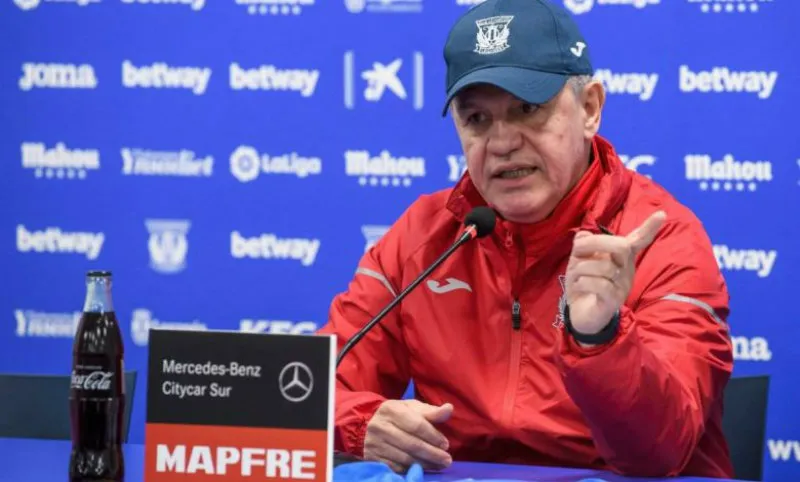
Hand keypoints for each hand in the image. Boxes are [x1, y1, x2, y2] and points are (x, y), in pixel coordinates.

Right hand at [363, 400, 453, 472]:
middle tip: (447, 460)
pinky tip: (423, 469)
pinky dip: (412, 470)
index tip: (445, 444)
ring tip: (438, 465)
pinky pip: (396, 468)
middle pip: (412, 444)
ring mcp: (374, 443)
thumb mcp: (412, 409)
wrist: (369, 426)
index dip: (433, 436)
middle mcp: (380, 426)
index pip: (416, 425)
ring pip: (405, 458)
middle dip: (432, 454)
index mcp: (391, 409)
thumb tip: (449, 408)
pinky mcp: (372, 458)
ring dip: (425, 464)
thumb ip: (431, 411)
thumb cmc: (397, 416)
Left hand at [565, 211, 666, 338]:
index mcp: (621, 258)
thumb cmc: (584, 284)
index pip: (638, 240)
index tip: (662, 213)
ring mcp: (622, 286)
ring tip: (575, 275)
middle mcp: (626, 271)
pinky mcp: (613, 301)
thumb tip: (583, 235)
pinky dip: (582, 282)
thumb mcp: (579, 261)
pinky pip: (599, 284)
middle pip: (621, 246)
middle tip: (578, 250)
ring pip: (605, 266)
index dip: (649, 228)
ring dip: (581, 267)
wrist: (582, 316)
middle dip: (596, 242)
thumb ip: (582, 246)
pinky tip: (579, 286)